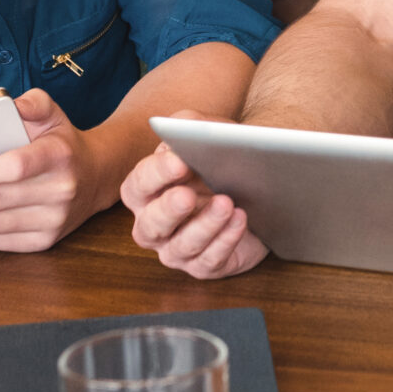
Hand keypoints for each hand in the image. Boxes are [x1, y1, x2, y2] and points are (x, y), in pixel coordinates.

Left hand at [0, 88, 111, 252]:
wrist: (96, 177)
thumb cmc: (62, 143)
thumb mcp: (53, 113)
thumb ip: (33, 102)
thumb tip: (12, 104)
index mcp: (59, 154)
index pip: (17, 166)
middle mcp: (60, 190)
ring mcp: (53, 219)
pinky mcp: (45, 240)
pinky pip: (1, 242)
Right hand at [121, 114, 268, 278]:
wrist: (254, 184)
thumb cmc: (218, 158)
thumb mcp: (205, 132)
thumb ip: (189, 125)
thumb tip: (184, 131)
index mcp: (145, 191)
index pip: (138, 184)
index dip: (156, 174)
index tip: (179, 160)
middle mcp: (154, 224)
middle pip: (150, 225)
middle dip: (169, 210)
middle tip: (187, 196)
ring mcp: (177, 249)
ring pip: (181, 247)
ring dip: (204, 226)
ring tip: (227, 203)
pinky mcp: (204, 265)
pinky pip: (209, 261)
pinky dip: (225, 241)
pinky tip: (240, 220)